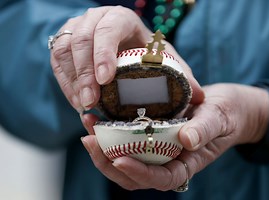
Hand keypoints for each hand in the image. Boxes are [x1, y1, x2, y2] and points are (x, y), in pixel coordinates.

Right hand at [50, 6, 202, 112]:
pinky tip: (77, 101)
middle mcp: (96, 19)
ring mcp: (76, 29)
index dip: (104, 52)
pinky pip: (57, 61)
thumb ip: (181, 76)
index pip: (109, 28)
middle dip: (84, 73)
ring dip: (72, 80)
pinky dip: (65, 83)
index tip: (104, 80)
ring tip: (84, 106)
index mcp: (122, 18)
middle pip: (82, 39)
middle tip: (91, 102)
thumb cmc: (146, 55)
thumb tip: (199, 95)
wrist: (126, 49)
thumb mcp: (166, 61)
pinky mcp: (64, 44)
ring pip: (65, 49)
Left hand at [80, 83, 268, 190]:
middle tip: (90, 140)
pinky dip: (111, 133)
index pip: (161, 179)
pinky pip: (128, 141)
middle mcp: (168, 161)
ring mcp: (157, 150)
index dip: (139, 174)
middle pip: (134, 175)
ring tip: (88, 126)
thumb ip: (204, 130)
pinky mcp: (151, 136)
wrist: (225, 107)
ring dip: (103, 148)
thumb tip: (187, 141)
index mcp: (186, 164)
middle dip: (108, 161)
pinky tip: (100, 118)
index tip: (119, 160)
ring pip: (126, 159)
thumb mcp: (219, 118)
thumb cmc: (226, 114)